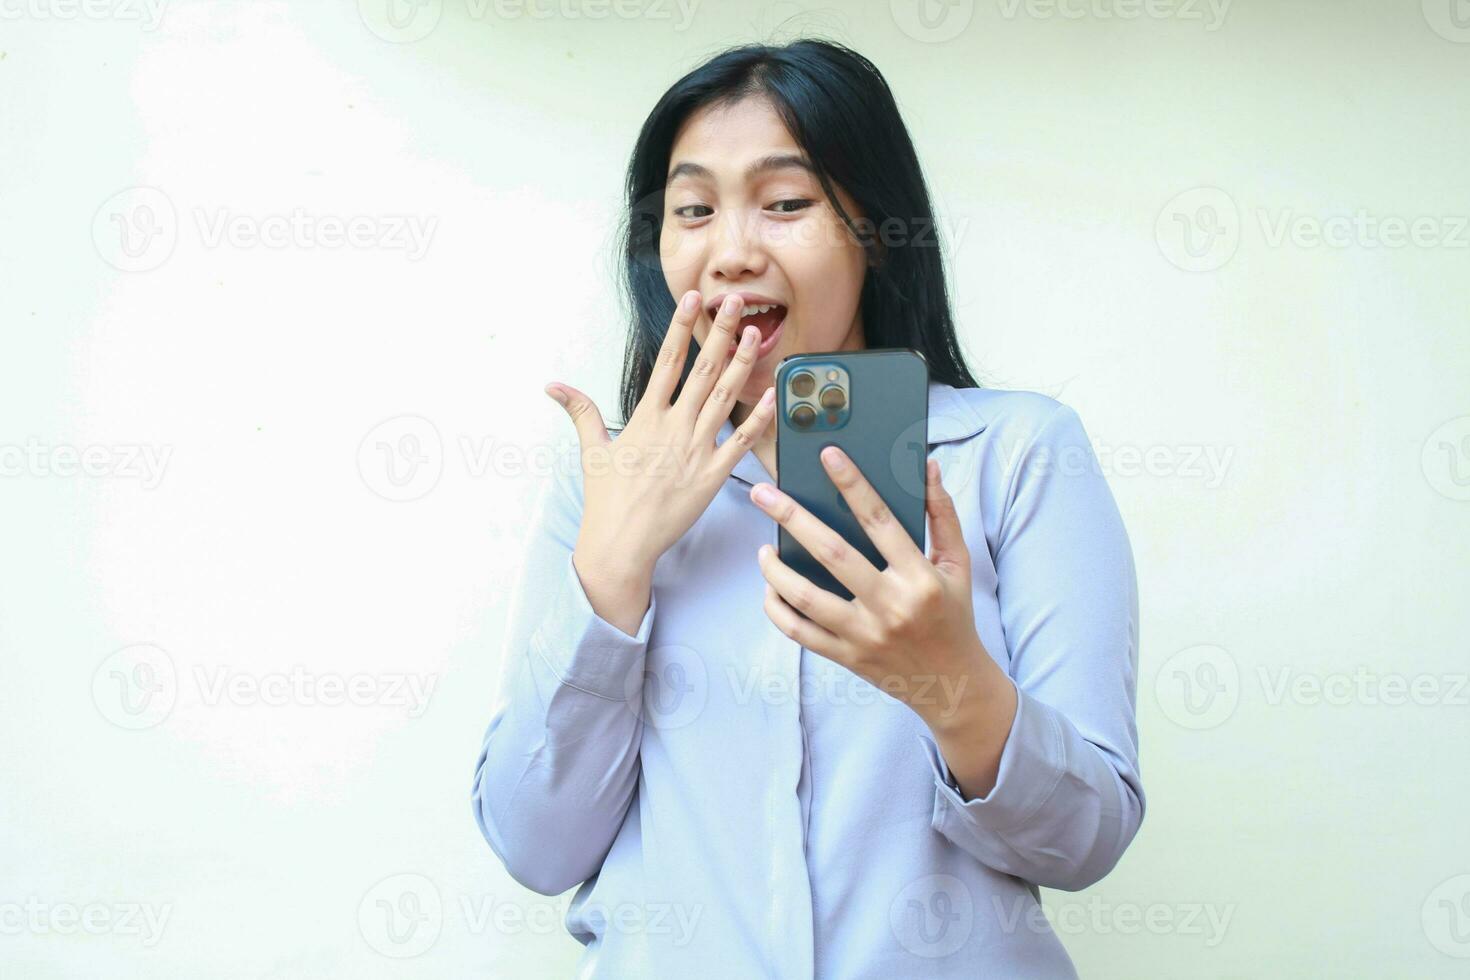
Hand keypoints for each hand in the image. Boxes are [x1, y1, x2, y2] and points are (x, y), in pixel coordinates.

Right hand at [546, 291, 776, 624]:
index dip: (681, 327)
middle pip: (703, 370)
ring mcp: (696, 450)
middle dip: (720, 333)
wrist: (621, 543)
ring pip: (725, 398)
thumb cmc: (607, 500)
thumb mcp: (592, 451)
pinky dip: (759, 419)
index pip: (667, 362)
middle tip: (734, 303)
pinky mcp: (713, 476)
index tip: (693, 299)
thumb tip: (553, 385)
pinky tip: (774, 396)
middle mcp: (674, 427)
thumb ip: (580, 412)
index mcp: (646, 418)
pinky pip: (741, 442)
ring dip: (741, 364)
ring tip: (754, 335)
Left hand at [748, 448, 1001, 731]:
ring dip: (776, 570)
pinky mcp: (846, 656)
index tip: (828, 455)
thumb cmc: (953, 615)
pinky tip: (771, 587)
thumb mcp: (958, 564)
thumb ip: (943, 515)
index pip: (880, 520)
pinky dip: (778, 609)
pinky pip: (800, 632)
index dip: (853, 484)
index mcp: (919, 577)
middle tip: (762, 493)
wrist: (952, 685)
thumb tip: (927, 467)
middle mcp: (890, 606)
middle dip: (792, 518)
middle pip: (832, 554)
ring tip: (763, 548)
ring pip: (806, 597)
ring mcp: (864, 635)